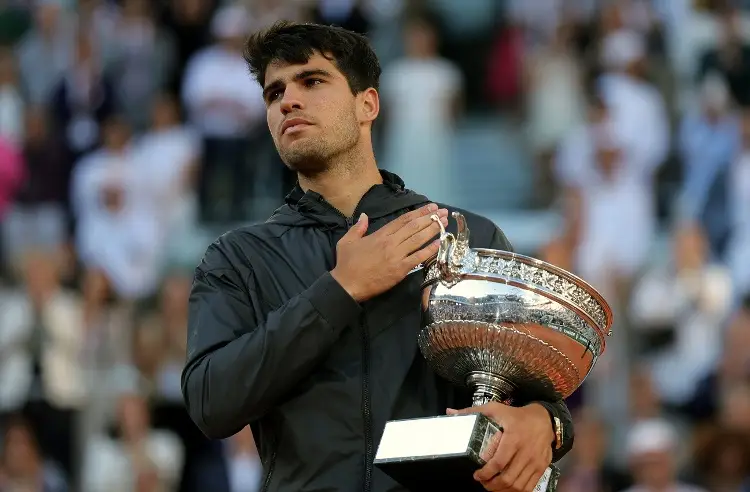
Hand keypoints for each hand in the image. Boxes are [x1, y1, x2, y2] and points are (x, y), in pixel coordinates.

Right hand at [331, 203, 448, 301]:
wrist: (347, 285)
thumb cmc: (347, 264)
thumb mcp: (347, 241)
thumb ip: (358, 228)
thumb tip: (364, 216)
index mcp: (380, 234)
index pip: (403, 220)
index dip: (418, 212)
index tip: (430, 207)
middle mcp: (391, 242)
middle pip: (414, 227)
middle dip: (431, 218)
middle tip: (443, 212)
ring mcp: (397, 256)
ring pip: (418, 240)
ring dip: (433, 230)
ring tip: (445, 223)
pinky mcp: (400, 270)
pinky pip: (418, 258)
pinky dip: (429, 250)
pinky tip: (439, 243)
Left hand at [447, 403, 553, 490]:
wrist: (544, 419)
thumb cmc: (516, 415)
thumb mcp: (495, 409)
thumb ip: (472, 411)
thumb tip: (450, 412)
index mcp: (513, 438)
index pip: (499, 462)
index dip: (486, 473)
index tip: (476, 475)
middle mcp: (526, 452)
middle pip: (508, 478)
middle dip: (492, 486)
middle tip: (483, 483)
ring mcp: (535, 462)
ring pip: (519, 486)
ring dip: (503, 490)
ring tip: (493, 487)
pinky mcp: (542, 468)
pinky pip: (529, 487)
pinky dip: (517, 491)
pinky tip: (507, 488)